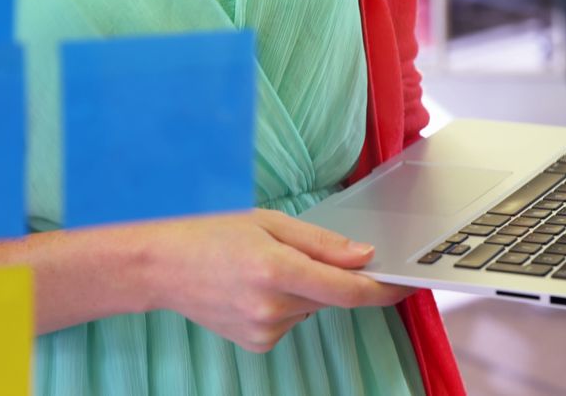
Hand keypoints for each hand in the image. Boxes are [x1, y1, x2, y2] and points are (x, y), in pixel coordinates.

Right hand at [136, 209, 412, 352]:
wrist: (158, 265)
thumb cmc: (210, 231)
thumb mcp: (269, 221)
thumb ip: (322, 243)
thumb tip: (365, 258)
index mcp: (277, 270)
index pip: (349, 290)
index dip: (384, 289)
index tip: (407, 284)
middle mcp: (272, 306)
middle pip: (331, 296)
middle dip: (330, 275)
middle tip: (294, 251)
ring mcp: (263, 330)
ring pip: (311, 307)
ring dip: (304, 288)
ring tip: (262, 267)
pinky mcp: (256, 343)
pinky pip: (292, 320)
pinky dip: (286, 304)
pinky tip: (254, 288)